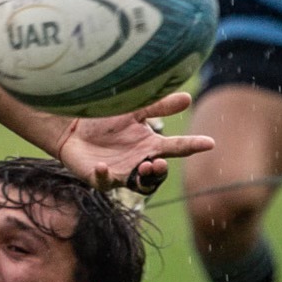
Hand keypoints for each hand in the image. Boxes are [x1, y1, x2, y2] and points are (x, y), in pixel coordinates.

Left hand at [56, 92, 214, 192]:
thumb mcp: (134, 109)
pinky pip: (105, 182)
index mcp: (150, 145)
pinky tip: (103, 165)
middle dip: (160, 171)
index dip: (192, 145)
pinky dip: (105, 176)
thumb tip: (187, 97)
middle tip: (157, 162)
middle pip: (158, 173)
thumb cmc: (105, 119)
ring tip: (143, 167)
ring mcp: (120, 172)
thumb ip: (159, 106)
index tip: (209, 142)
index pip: (176, 147)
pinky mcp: (99, 177)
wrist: (72, 126)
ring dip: (143, 178)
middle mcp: (138, 162)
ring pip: (138, 184)